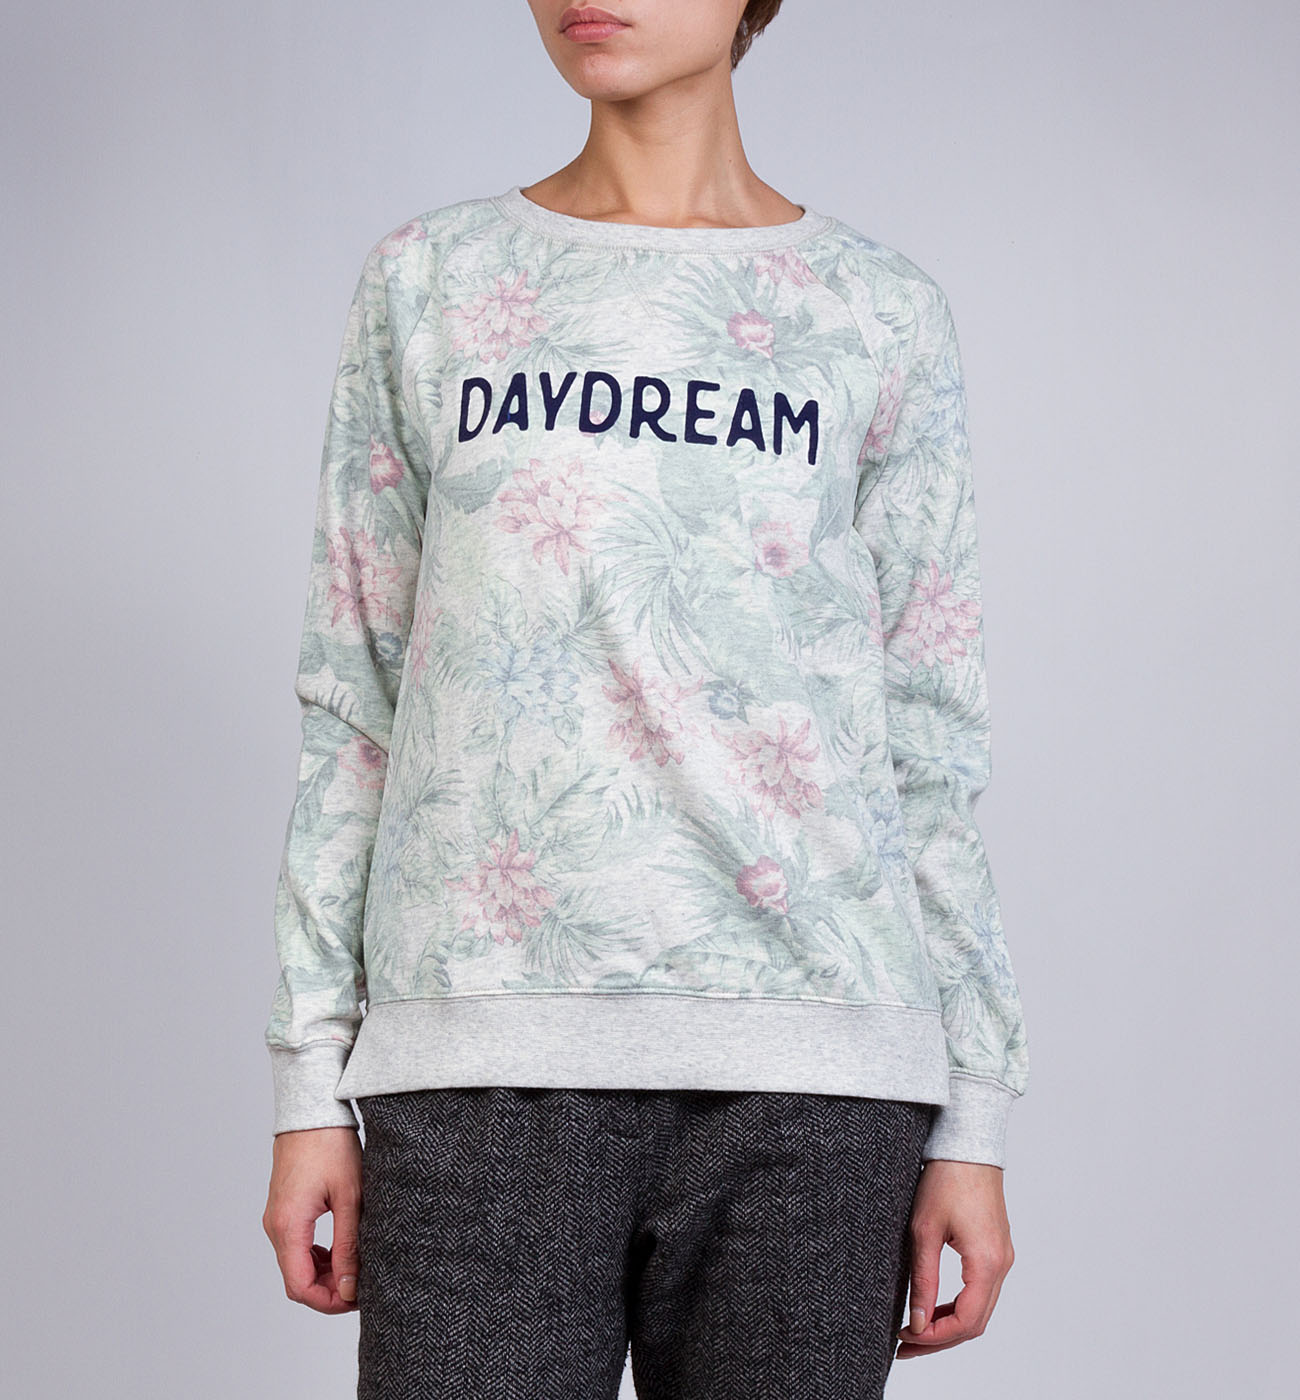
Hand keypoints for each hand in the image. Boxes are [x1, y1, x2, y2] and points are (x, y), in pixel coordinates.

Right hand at [262, 1125, 362, 1313]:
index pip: (300, 1287)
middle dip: (328, 1291)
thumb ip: (349, 1245)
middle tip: (361, 1285)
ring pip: (295, 1264)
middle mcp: (275, 1226)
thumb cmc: (332, 1145)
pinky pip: (294, 1246)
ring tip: (355, 1266)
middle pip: (296, 1280)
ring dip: (323, 1273)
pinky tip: (339, 1248)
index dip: (329, 1302)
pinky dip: (316, 1256)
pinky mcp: (283, 1209)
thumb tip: (349, 1288)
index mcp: (288, 1226)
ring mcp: (276, 1217)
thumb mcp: (350, 1196)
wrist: (313, 1110)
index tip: (357, 1299)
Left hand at [895, 1158, 1014, 1359]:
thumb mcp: (924, 1231)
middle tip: (904, 1346)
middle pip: (975, 1323)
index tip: (904, 1338)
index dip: (934, 1338)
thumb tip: (916, 1322)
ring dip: (949, 1325)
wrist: (967, 1145)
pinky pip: (981, 1291)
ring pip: (979, 1309)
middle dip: (940, 1339)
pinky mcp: (996, 1249)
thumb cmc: (945, 1179)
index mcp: (986, 1263)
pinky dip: (958, 1306)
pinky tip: (933, 1308)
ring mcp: (1002, 1258)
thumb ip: (923, 1279)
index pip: (966, 1322)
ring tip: (914, 1331)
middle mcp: (1002, 1265)